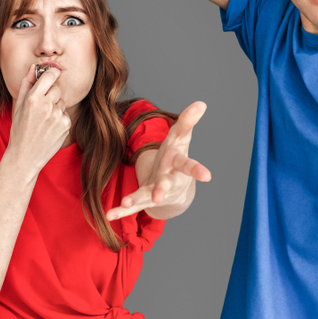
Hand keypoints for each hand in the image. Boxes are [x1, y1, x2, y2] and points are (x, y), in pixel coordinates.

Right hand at [6, 65, 70, 175]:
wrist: (25, 155)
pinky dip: (59, 119)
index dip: (52, 73)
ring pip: (62, 102)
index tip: (52, 75)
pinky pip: (65, 114)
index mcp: (33, 98)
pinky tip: (49, 128)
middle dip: (51, 95)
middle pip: (57, 89)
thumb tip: (34, 67)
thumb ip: (26, 84)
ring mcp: (58, 116)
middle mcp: (47, 105)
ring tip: (43, 120)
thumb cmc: (20, 129)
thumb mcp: (18, 105)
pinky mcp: (66, 125)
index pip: (50, 75)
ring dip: (55, 107)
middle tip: (41, 107)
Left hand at [105, 101, 211, 219]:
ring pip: (147, 196)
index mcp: (178, 164)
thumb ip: (188, 121)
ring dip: (136, 199)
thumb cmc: (176, 157)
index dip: (198, 170)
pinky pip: (132, 206)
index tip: (207, 177)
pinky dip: (120, 211)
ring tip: (125, 202)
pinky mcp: (143, 199)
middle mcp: (169, 180)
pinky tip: (109, 216)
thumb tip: (201, 102)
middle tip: (159, 196)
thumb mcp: (181, 138)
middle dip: (162, 190)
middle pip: (167, 185)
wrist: (175, 191)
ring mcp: (156, 191)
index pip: (188, 165)